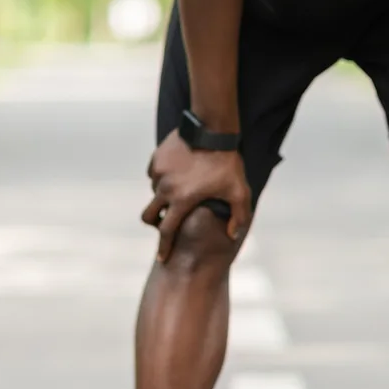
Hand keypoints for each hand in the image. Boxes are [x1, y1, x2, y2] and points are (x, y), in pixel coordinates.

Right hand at [142, 129, 251, 260]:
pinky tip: (177, 173)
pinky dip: (162, 178)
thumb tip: (232, 235)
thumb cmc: (227, 163)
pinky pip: (154, 174)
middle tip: (165, 221)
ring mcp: (158, 172)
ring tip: (181, 188)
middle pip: (149, 215)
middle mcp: (165, 189)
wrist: (212, 130)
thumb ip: (238, 216)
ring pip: (153, 192)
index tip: (162, 258)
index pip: (167, 232)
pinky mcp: (156, 158)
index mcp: (182, 200)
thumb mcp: (239, 191)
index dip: (164, 247)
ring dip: (163, 196)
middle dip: (154, 222)